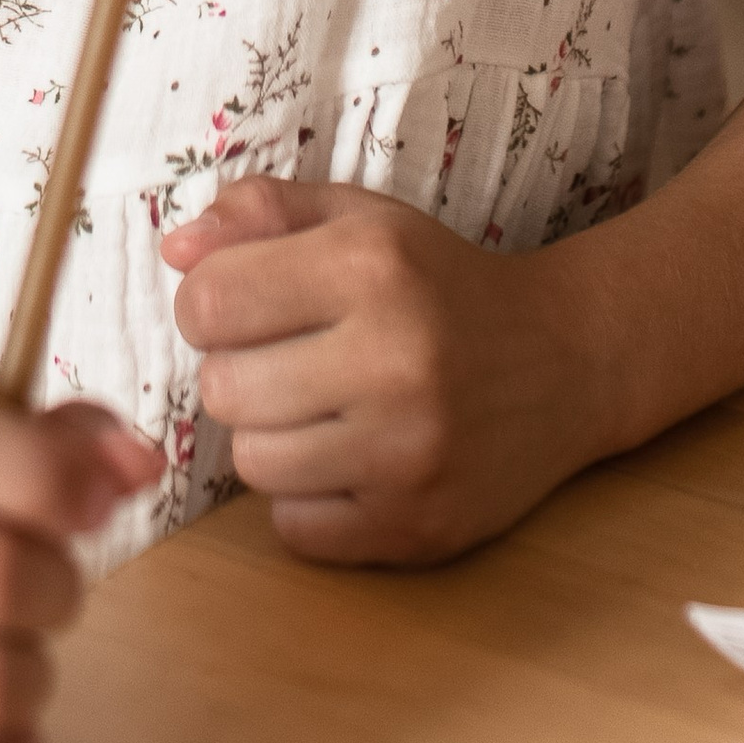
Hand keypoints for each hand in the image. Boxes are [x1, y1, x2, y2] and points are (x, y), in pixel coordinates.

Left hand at [159, 177, 591, 566]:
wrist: (567, 361)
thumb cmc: (440, 283)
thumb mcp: (362, 220)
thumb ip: (264, 214)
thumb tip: (176, 248)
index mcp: (371, 265)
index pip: (209, 302)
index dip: (209, 304)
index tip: (243, 304)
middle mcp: (394, 358)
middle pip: (222, 389)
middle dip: (240, 372)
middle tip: (290, 358)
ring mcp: (410, 452)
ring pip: (253, 464)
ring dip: (272, 436)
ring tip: (323, 407)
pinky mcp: (420, 525)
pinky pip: (297, 529)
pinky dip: (309, 498)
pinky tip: (352, 457)